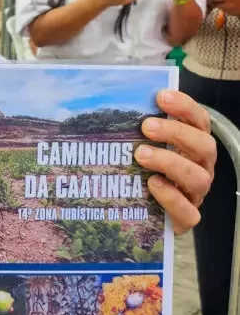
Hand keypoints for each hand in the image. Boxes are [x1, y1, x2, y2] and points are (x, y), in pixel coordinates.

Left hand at [134, 91, 215, 234]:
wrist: (146, 212)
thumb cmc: (143, 170)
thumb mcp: (142, 146)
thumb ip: (136, 128)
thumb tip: (108, 104)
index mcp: (193, 145)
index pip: (199, 121)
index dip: (185, 107)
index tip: (161, 96)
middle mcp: (200, 167)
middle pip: (205, 146)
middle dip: (176, 132)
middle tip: (146, 126)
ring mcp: (195, 193)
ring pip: (198, 177)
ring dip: (169, 162)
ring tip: (141, 155)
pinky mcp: (186, 218)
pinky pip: (189, 211)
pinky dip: (171, 197)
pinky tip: (152, 184)